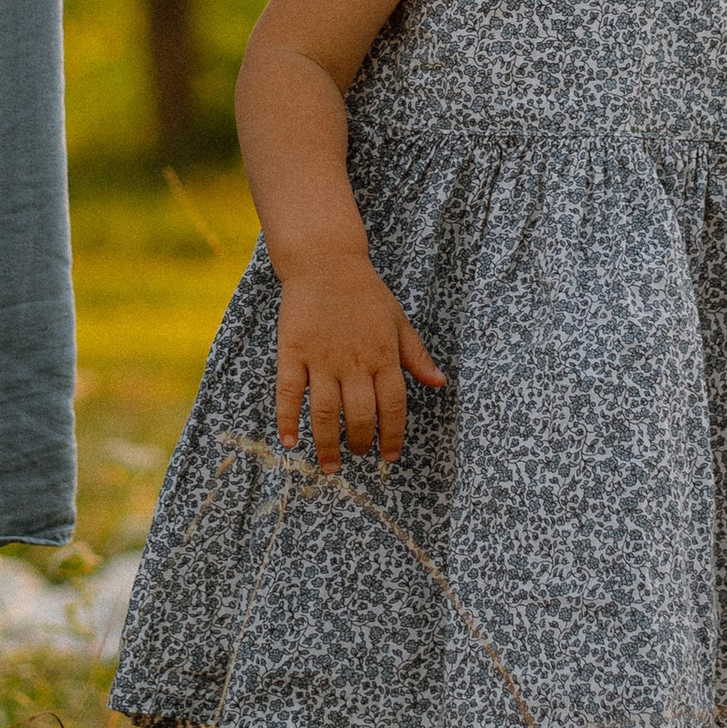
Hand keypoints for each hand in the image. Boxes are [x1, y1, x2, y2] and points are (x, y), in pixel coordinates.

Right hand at [274, 229, 444, 469]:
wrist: (325, 261)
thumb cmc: (365, 293)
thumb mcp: (398, 321)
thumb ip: (417, 356)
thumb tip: (439, 383)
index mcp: (383, 356)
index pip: (392, 408)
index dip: (392, 437)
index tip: (389, 457)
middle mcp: (354, 362)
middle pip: (359, 416)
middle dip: (360, 443)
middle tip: (358, 456)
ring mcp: (321, 358)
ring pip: (325, 412)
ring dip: (327, 444)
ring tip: (330, 465)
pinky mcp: (292, 352)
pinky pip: (289, 392)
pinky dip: (287, 420)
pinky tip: (290, 441)